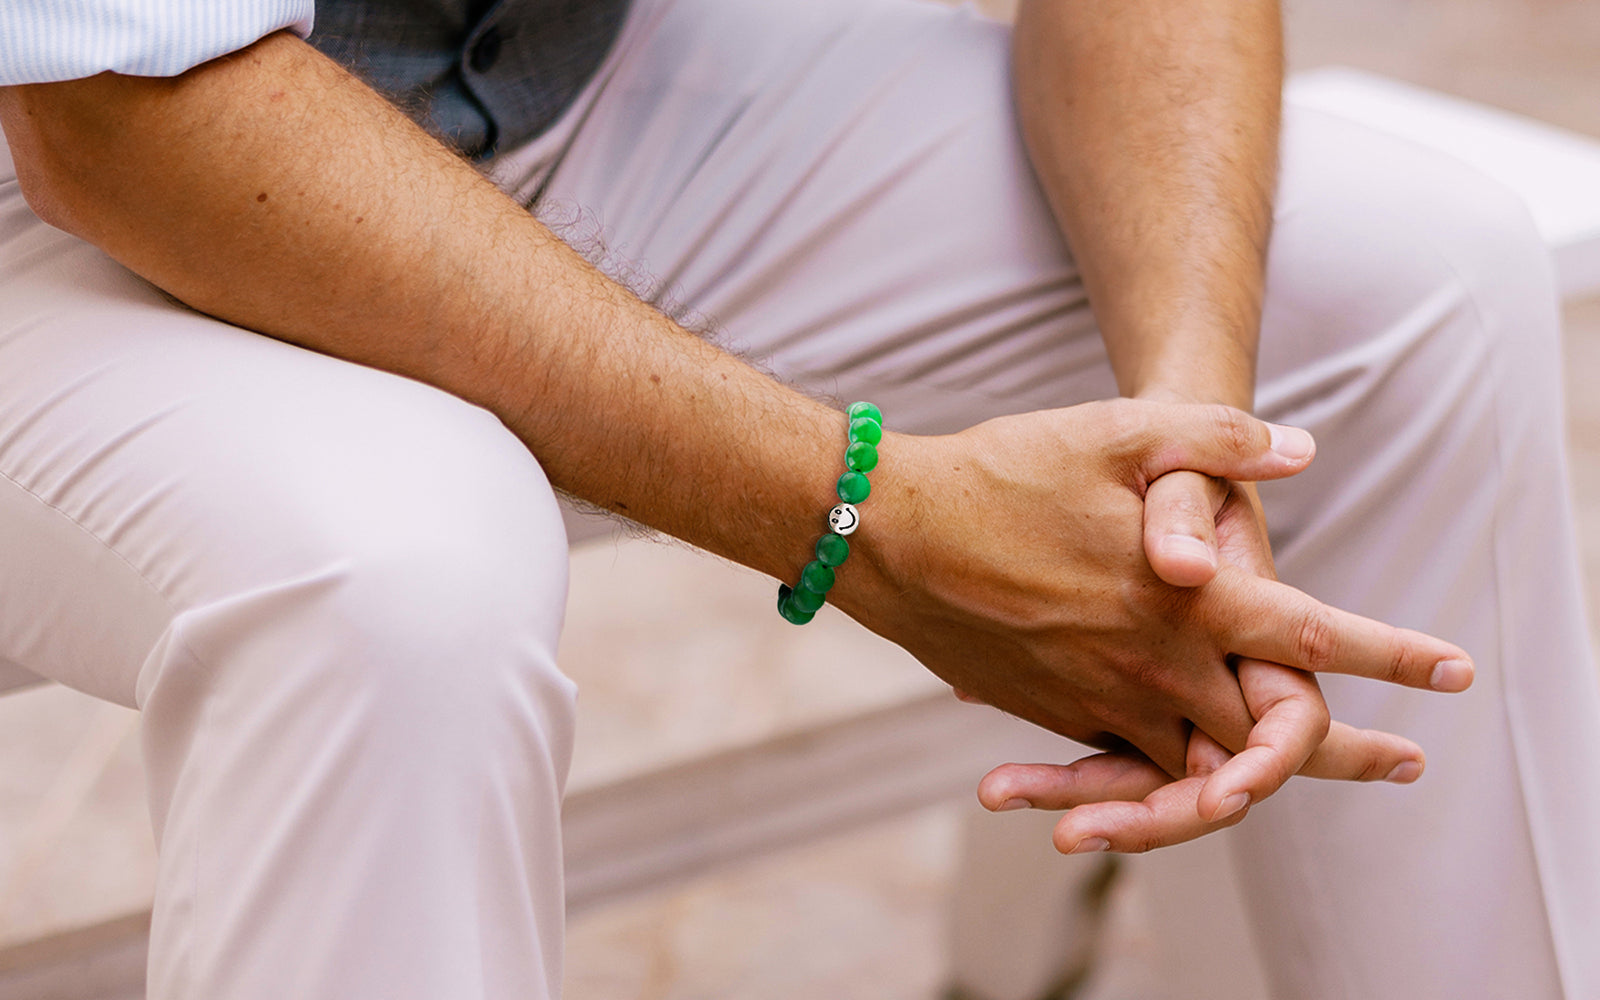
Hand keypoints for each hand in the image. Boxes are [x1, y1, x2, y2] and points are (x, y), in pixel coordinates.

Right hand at [850, 398, 1470, 780]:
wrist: (888, 535)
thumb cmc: (1001, 474)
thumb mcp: (1113, 432)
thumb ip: (1215, 438)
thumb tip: (1302, 450)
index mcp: (1180, 598)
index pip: (1308, 636)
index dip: (1390, 654)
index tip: (1454, 672)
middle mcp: (1149, 666)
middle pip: (1267, 733)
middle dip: (1341, 749)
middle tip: (1401, 761)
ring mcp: (1097, 700)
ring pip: (1198, 760)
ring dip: (1256, 769)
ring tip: (1295, 766)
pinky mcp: (1052, 714)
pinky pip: (1129, 755)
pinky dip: (1170, 759)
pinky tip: (1183, 738)